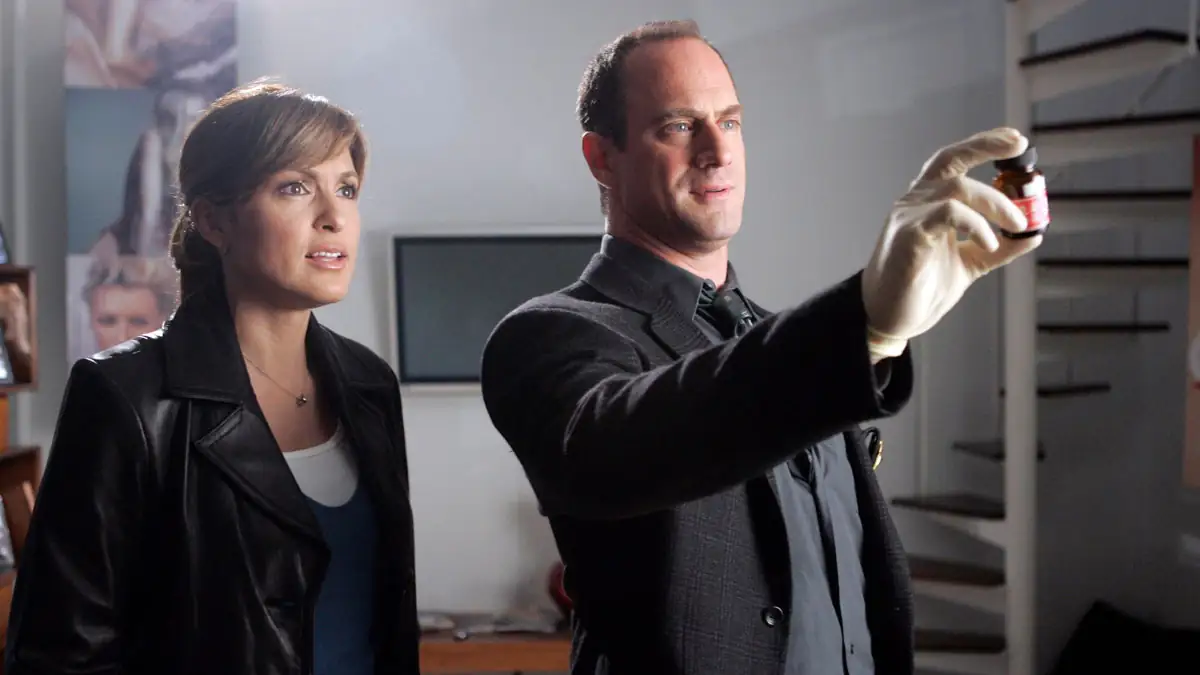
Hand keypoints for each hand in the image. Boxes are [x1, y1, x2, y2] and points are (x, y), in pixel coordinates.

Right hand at [861, 127, 1041, 353]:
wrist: (891, 318)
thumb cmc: (921, 287)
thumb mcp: (969, 263)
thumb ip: (999, 248)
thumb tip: (1033, 235)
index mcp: (928, 202)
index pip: (953, 161)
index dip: (983, 145)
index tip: (1015, 140)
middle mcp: (916, 202)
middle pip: (951, 160)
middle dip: (986, 147)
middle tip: (1021, 150)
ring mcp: (909, 217)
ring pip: (957, 188)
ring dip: (995, 202)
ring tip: (1016, 224)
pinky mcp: (909, 236)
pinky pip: (947, 215)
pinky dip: (976, 224)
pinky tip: (989, 244)